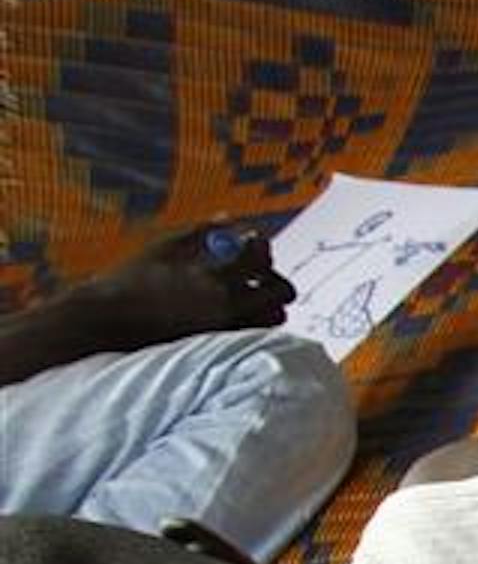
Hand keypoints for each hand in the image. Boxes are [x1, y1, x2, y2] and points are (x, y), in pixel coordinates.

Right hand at [80, 225, 288, 343]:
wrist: (111, 320)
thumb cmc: (132, 279)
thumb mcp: (164, 247)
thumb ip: (201, 232)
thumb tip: (230, 218)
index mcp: (211, 275)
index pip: (260, 257)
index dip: (261, 247)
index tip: (254, 242)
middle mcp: (225, 303)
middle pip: (280, 290)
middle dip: (274, 279)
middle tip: (258, 273)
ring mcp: (225, 327)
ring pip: (274, 316)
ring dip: (269, 303)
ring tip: (250, 294)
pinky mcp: (219, 344)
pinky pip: (255, 332)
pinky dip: (255, 320)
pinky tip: (236, 311)